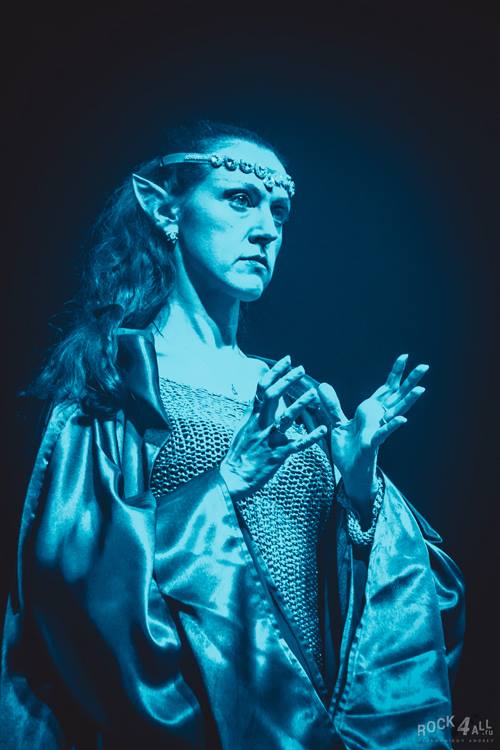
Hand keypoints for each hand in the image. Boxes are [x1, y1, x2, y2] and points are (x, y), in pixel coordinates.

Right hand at [220, 356, 326, 499]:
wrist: (233, 477)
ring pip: (285, 418)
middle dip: (287, 380)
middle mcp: (260, 424)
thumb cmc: (239, 453)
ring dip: (300, 404)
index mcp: (252, 416)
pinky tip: (323, 430)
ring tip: (313, 393)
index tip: (287, 360)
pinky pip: (297, 444)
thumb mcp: (243, 428)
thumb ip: (253, 413)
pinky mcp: (277, 454)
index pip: (262, 388)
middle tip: (301, 369)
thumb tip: (260, 397)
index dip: (275, 372)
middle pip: (272, 396)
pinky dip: (310, 437)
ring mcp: (268, 439)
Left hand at [317, 354, 428, 516]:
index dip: (395, 373)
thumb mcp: (337, 423)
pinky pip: (383, 433)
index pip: (386, 389)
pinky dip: (391, 427)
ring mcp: (378, 430)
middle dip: (409, 381)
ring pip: (396, 412)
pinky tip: (402, 421)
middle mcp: (378, 418)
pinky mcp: (372, 443)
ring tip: (421, 388)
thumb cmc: (348, 450)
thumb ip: (332, 405)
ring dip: (408, 400)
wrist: (349, 472)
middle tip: (425, 366)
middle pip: (396, 396)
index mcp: (371, 411)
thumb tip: (322, 385)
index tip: (404, 357)